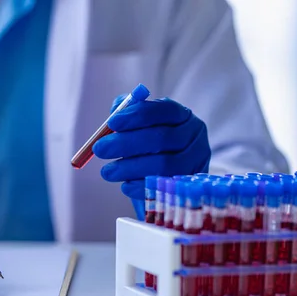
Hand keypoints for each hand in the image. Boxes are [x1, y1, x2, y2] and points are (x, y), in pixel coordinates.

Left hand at [92, 95, 210, 217]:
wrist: (167, 182)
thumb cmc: (148, 148)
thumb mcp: (138, 128)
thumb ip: (126, 115)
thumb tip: (116, 109)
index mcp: (181, 115)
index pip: (162, 110)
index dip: (136, 115)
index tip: (111, 123)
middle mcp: (193, 135)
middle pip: (161, 138)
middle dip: (126, 143)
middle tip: (100, 149)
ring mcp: (196, 161)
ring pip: (163, 164)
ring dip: (130, 168)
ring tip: (107, 172)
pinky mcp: (190, 185)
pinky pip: (164, 186)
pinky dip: (141, 186)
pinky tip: (125, 186)